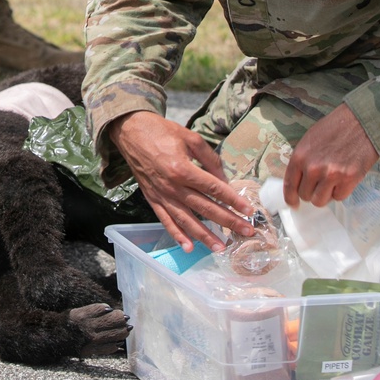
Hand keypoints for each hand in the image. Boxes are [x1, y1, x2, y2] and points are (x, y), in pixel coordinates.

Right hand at [109, 111, 256, 253]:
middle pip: (205, 208)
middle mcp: (172, 186)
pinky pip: (166, 220)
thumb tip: (224, 179)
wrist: (130, 131)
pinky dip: (177, 235)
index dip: (233, 200)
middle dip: (228, 221)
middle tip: (246, 231)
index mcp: (182, 168)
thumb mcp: (189, 137)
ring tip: (221, 247)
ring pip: (186, 220)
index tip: (248, 210)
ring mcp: (161, 195)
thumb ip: (209, 159)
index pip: (214, 188)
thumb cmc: (161, 131)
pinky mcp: (152, 199)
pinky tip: (189, 247)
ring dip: (205, 236)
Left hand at [282, 105, 377, 207]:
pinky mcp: (348, 180)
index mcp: (300, 156)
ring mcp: (330, 175)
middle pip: (305, 195)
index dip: (290, 198)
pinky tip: (344, 178)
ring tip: (332, 181)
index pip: (289, 185)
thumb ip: (302, 161)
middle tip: (320, 182)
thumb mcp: (309, 140)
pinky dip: (341, 191)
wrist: (359, 122)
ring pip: (320, 200)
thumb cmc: (334, 128)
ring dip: (325, 194)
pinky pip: (339, 197)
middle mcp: (312, 168)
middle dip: (312, 191)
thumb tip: (298, 181)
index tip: (294, 203)